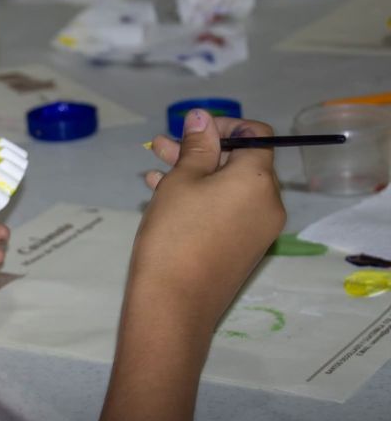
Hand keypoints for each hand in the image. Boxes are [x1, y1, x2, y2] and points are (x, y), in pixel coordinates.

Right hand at [135, 110, 285, 330]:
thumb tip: (202, 118)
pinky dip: (201, 198)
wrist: (174, 303)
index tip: (191, 132)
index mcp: (258, 179)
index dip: (225, 125)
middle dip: (202, 150)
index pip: (256, 135)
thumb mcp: (181, 180)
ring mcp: (258, 228)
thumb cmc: (175, 232)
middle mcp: (268, 202)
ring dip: (195, 173)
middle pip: (241, 162)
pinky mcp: (243, 248)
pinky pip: (227, 210)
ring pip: (229, 187)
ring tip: (152, 170)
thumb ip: (196, 146)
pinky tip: (162, 196)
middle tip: (162, 146)